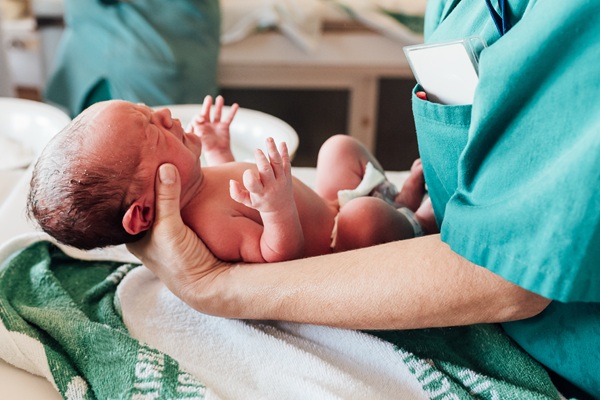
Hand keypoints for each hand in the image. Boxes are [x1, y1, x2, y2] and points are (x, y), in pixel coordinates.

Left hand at [126, 163, 230, 308]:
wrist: (210, 281)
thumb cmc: (182, 261)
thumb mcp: (169, 227)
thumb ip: (167, 198)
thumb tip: (165, 166)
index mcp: (132, 233)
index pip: (126, 201)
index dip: (131, 182)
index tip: (136, 159)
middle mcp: (145, 229)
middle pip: (144, 198)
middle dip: (147, 179)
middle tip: (151, 153)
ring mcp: (163, 227)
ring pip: (160, 199)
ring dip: (164, 184)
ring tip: (165, 157)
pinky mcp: (181, 225)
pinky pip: (175, 202)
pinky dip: (176, 190)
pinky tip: (180, 175)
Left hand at [190, 95, 238, 164]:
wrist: (218, 154)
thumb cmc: (208, 149)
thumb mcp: (200, 140)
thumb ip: (198, 132)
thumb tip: (195, 126)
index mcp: (199, 127)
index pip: (197, 118)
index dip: (199, 117)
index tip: (201, 119)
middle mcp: (207, 124)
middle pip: (206, 112)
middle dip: (206, 105)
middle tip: (208, 98)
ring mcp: (216, 125)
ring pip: (217, 113)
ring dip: (219, 105)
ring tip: (220, 98)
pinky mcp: (224, 127)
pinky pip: (229, 118)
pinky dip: (232, 112)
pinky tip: (236, 105)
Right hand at [229, 137, 293, 212]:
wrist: (281, 208)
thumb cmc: (261, 203)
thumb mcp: (247, 202)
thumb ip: (236, 193)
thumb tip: (231, 181)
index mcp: (260, 193)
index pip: (253, 184)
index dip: (248, 177)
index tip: (247, 171)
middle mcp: (271, 186)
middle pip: (266, 170)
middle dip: (261, 159)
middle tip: (257, 150)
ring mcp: (281, 180)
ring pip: (278, 163)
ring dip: (273, 150)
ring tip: (269, 139)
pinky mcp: (287, 175)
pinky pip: (287, 162)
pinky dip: (285, 152)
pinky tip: (282, 143)